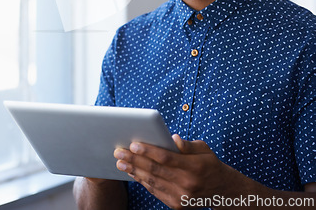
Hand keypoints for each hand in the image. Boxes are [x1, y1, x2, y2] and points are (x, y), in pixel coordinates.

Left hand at [114, 134, 233, 208]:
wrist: (221, 190)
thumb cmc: (209, 163)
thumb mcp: (204, 149)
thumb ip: (188, 144)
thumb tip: (173, 138)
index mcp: (194, 166)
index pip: (166, 157)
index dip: (148, 151)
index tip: (133, 144)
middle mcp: (187, 183)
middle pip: (156, 170)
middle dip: (135, 160)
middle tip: (118, 152)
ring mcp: (181, 196)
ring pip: (153, 182)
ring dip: (134, 172)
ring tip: (121, 163)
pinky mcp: (176, 204)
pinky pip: (156, 191)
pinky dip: (143, 182)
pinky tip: (133, 174)